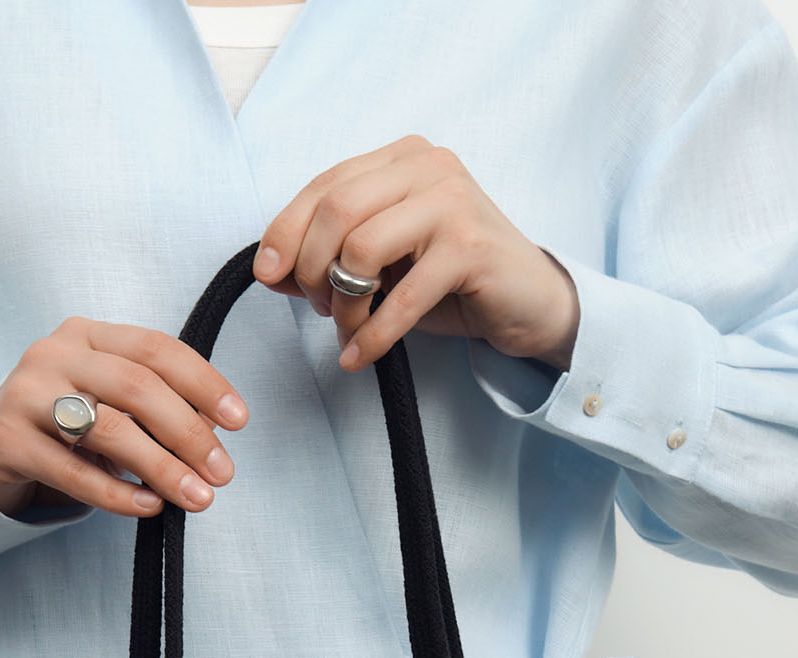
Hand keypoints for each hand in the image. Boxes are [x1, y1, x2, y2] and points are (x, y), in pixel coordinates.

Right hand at [0, 318, 249, 519]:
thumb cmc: (63, 426)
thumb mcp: (108, 404)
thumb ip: (154, 408)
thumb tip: (215, 432)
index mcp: (87, 334)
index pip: (155, 349)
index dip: (203, 383)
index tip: (238, 420)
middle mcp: (54, 355)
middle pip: (136, 387)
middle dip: (188, 432)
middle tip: (223, 472)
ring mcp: (26, 396)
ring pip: (107, 428)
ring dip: (161, 467)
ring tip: (197, 498)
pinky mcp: (9, 441)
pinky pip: (74, 472)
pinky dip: (117, 494)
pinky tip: (149, 508)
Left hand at [251, 134, 579, 375]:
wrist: (529, 302)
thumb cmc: (452, 281)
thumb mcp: (384, 265)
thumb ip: (330, 258)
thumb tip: (273, 271)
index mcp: (401, 159)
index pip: (325, 185)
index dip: (285, 230)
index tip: (268, 275)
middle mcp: (427, 167)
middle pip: (335, 210)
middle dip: (313, 269)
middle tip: (321, 308)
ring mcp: (452, 202)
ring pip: (360, 248)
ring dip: (342, 303)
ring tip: (349, 330)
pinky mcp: (470, 248)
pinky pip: (401, 297)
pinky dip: (372, 336)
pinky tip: (358, 358)